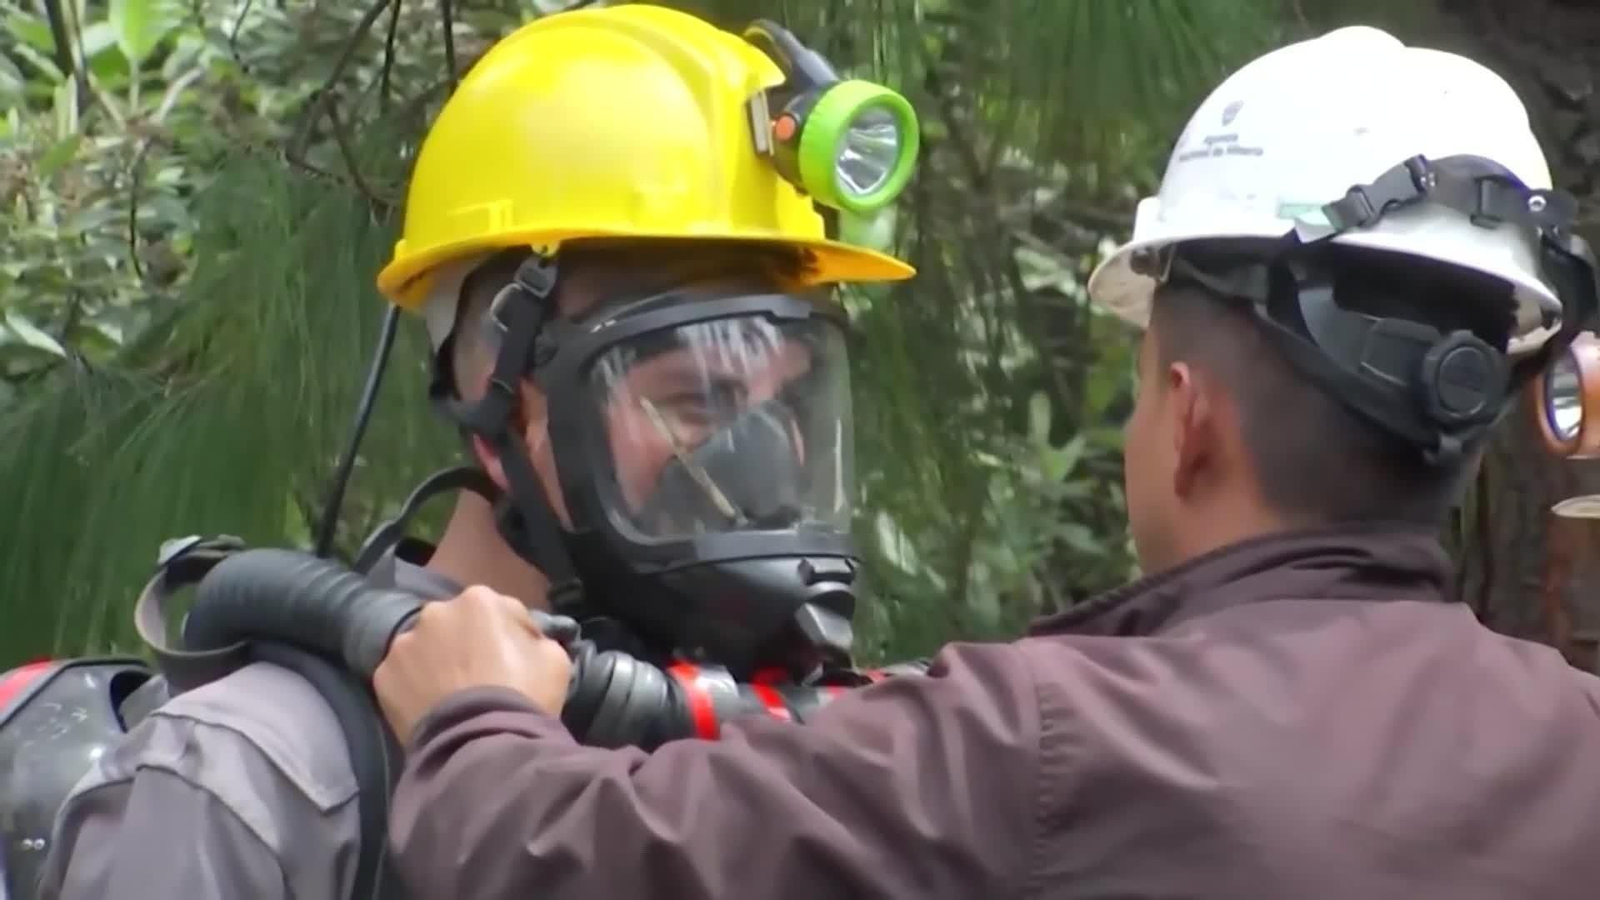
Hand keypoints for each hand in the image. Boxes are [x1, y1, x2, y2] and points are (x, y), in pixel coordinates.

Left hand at [373, 585, 572, 744]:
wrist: (481, 745)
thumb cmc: (524, 695)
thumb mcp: (554, 658)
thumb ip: (535, 638)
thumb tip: (525, 640)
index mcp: (480, 600)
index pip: (499, 611)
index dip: (510, 635)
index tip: (517, 660)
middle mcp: (436, 612)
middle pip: (455, 624)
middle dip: (466, 643)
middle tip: (481, 676)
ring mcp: (404, 644)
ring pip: (424, 648)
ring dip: (436, 663)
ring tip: (451, 695)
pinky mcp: (383, 676)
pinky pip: (403, 677)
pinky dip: (414, 688)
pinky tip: (431, 708)